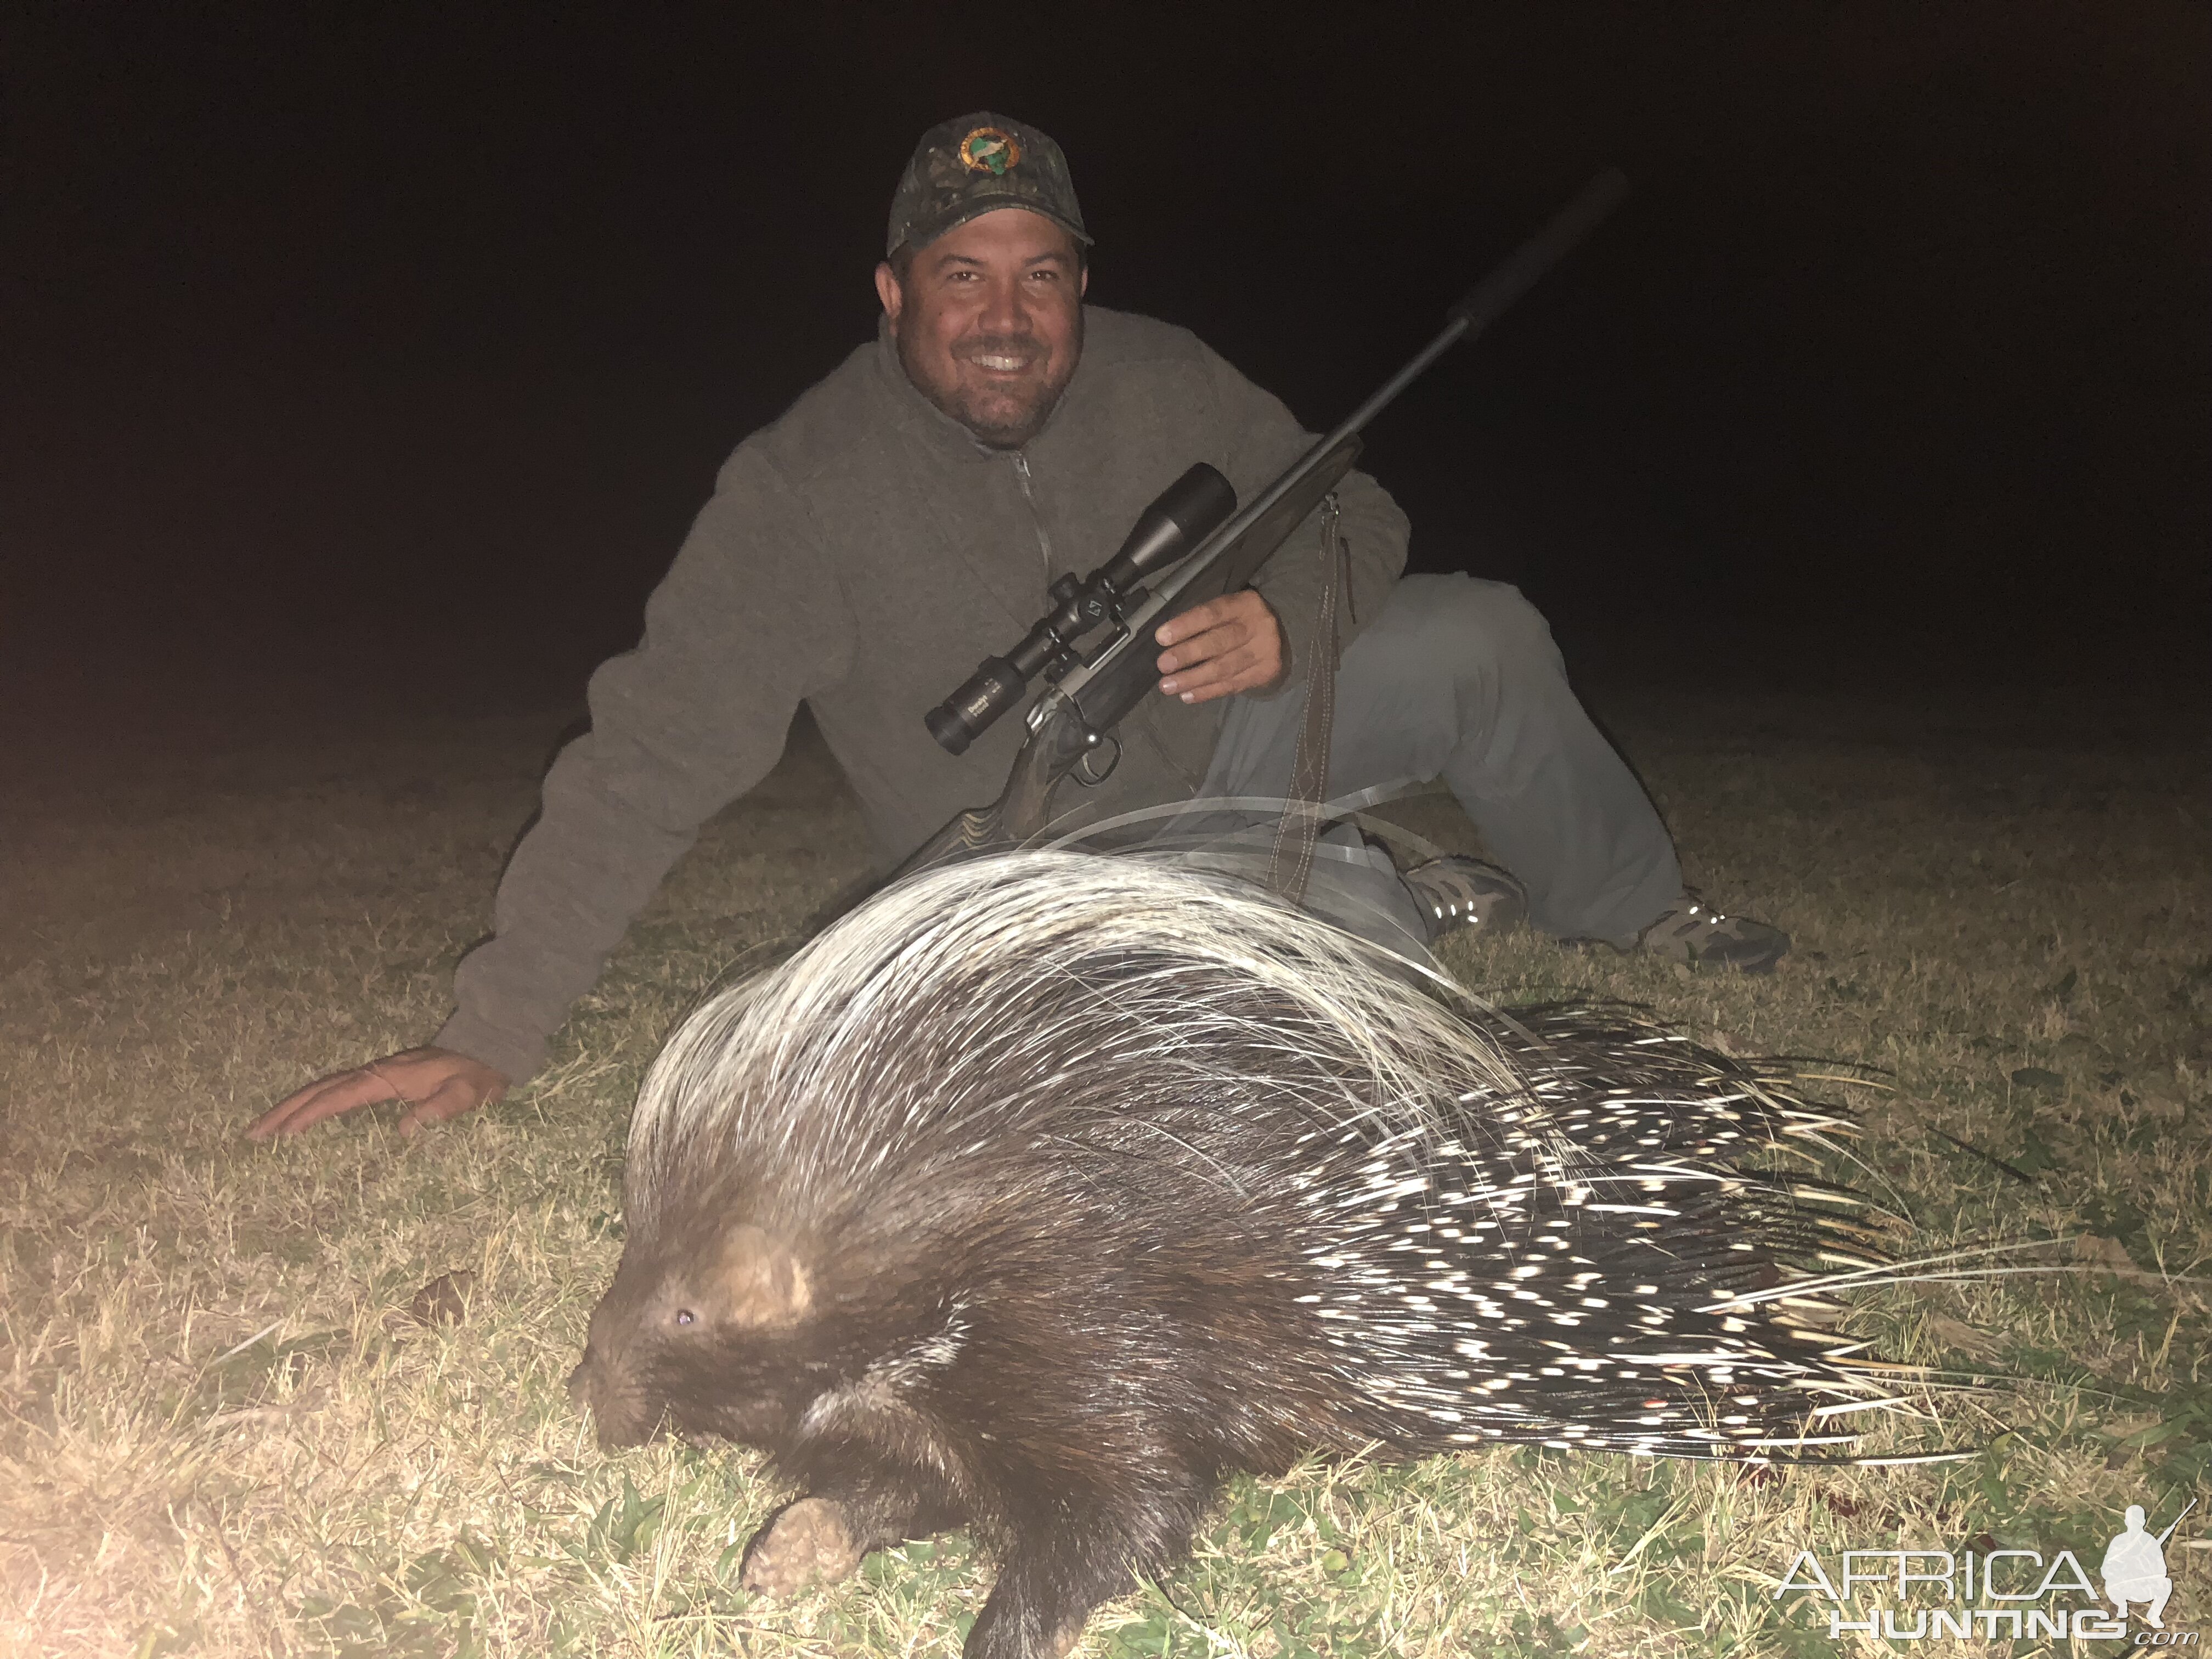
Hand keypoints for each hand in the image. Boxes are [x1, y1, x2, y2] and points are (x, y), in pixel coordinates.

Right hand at [245, 1046, 508, 1139]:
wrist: (488, 1050)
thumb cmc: (478, 1077)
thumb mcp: (467, 1095)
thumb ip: (440, 1109)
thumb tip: (405, 1128)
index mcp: (389, 1078)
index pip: (340, 1097)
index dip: (310, 1114)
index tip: (283, 1134)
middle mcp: (376, 1072)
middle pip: (320, 1089)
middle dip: (285, 1110)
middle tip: (252, 1134)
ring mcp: (376, 1073)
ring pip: (324, 1087)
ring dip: (293, 1105)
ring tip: (263, 1128)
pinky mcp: (380, 1078)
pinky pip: (337, 1089)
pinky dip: (314, 1101)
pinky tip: (301, 1117)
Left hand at [1154, 591, 1284, 704]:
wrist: (1288, 634)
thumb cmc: (1244, 621)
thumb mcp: (1230, 610)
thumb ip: (1204, 622)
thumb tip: (1167, 641)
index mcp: (1244, 604)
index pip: (1211, 614)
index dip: (1186, 625)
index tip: (1161, 637)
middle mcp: (1257, 627)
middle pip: (1218, 642)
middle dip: (1187, 655)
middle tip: (1163, 665)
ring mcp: (1263, 652)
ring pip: (1224, 668)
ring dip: (1193, 679)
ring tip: (1168, 686)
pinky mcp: (1265, 673)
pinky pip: (1232, 685)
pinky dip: (1207, 692)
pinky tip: (1187, 695)